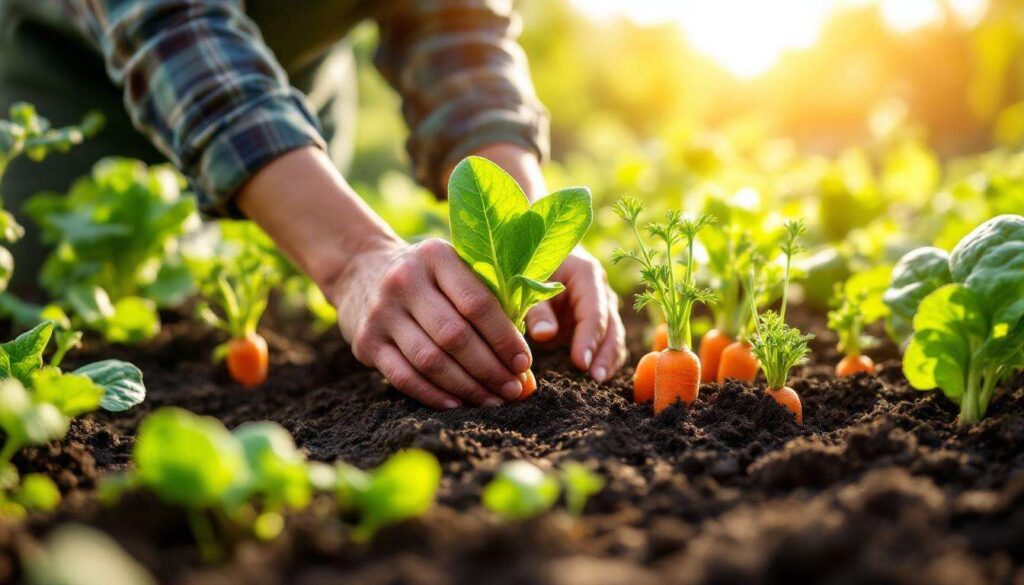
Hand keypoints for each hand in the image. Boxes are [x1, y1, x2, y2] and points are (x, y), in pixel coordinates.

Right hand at [330, 238, 533, 409]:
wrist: (361, 271)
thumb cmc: (430, 278)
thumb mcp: (456, 270)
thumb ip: (496, 305)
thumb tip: (528, 362)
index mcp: (436, 256)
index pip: (477, 303)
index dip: (504, 338)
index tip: (523, 363)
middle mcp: (405, 280)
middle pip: (454, 335)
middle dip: (489, 369)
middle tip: (513, 390)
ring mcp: (381, 312)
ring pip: (430, 360)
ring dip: (467, 387)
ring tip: (492, 401)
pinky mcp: (366, 341)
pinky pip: (404, 377)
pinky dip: (433, 395)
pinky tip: (457, 404)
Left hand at [524, 248, 626, 382]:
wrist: (535, 257)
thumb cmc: (530, 269)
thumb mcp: (528, 283)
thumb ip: (536, 308)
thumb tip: (545, 335)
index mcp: (587, 275)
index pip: (594, 312)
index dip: (589, 339)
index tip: (581, 363)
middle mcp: (601, 291)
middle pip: (611, 326)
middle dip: (605, 353)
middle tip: (596, 378)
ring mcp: (601, 307)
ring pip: (613, 336)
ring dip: (608, 360)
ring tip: (598, 382)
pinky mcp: (595, 323)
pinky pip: (605, 343)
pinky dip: (603, 359)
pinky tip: (596, 376)